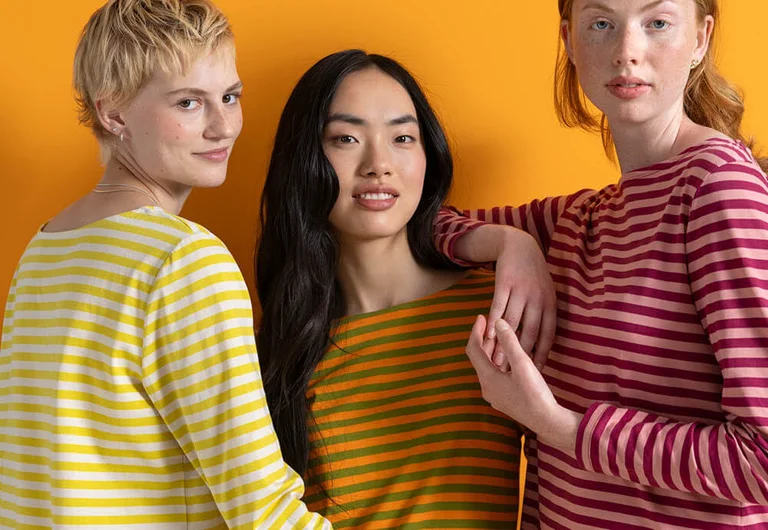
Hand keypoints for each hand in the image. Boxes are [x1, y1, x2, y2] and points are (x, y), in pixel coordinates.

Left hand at [465, 315, 580, 454]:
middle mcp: (487, 388)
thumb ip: (509, 341)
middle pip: (480, 359)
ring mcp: (495, 396)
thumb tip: (498, 322)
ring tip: (502, 336)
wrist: (547, 422)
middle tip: (492, 323)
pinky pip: (496, 376)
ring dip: (494, 351)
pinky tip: (512, 357)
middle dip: (485, 340)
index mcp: (487, 378)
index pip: (473, 349)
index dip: (475, 331)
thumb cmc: (535, 393)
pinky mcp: (504, 400)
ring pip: (488, 368)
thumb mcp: (522, 363)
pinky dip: (500, 363)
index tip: (481, 317)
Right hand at [477, 226, 556, 368]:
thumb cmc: (533, 276)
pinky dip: (493, 321)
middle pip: (529, 332)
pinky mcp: (505, 282)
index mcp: (550, 304)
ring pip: (512, 322)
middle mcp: (537, 298)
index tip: (535, 371)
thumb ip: (544, 316)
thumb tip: (543, 345)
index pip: (548, 334)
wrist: (520, 246)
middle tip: (511, 372)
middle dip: (520, 354)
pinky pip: (498, 305)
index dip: (542, 354)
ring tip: (495, 360)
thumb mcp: (546, 293)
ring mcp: (521, 290)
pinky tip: (487, 335)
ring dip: (503, 342)